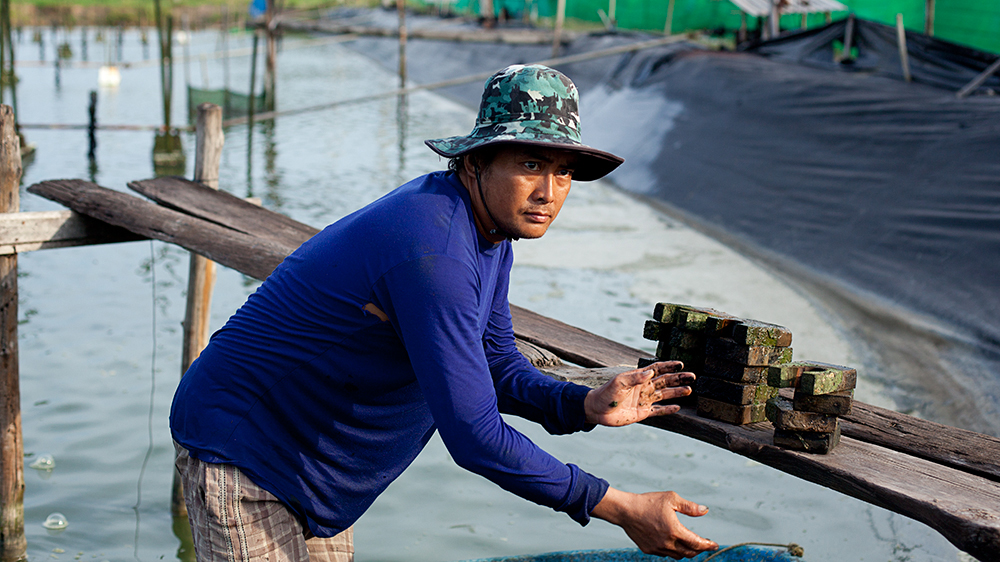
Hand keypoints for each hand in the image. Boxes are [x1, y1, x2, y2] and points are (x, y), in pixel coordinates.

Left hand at [584, 361, 694, 425]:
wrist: (597, 410)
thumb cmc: (606, 393)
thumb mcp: (619, 382)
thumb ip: (635, 377)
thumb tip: (650, 372)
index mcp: (638, 378)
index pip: (657, 369)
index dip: (669, 366)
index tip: (681, 364)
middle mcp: (643, 388)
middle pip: (665, 381)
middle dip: (678, 378)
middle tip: (692, 376)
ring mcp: (643, 400)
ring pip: (664, 395)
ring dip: (677, 392)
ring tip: (689, 390)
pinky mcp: (642, 413)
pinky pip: (658, 411)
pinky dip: (668, 409)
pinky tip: (678, 407)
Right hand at [591, 488, 717, 558]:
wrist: (625, 510)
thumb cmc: (648, 502)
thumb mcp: (671, 498)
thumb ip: (690, 507)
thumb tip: (705, 510)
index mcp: (674, 530)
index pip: (696, 543)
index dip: (707, 545)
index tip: (714, 545)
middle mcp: (667, 543)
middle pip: (689, 553)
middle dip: (699, 550)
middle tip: (704, 544)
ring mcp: (657, 548)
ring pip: (677, 555)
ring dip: (686, 551)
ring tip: (690, 544)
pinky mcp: (648, 549)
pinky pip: (665, 554)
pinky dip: (673, 550)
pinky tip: (673, 543)